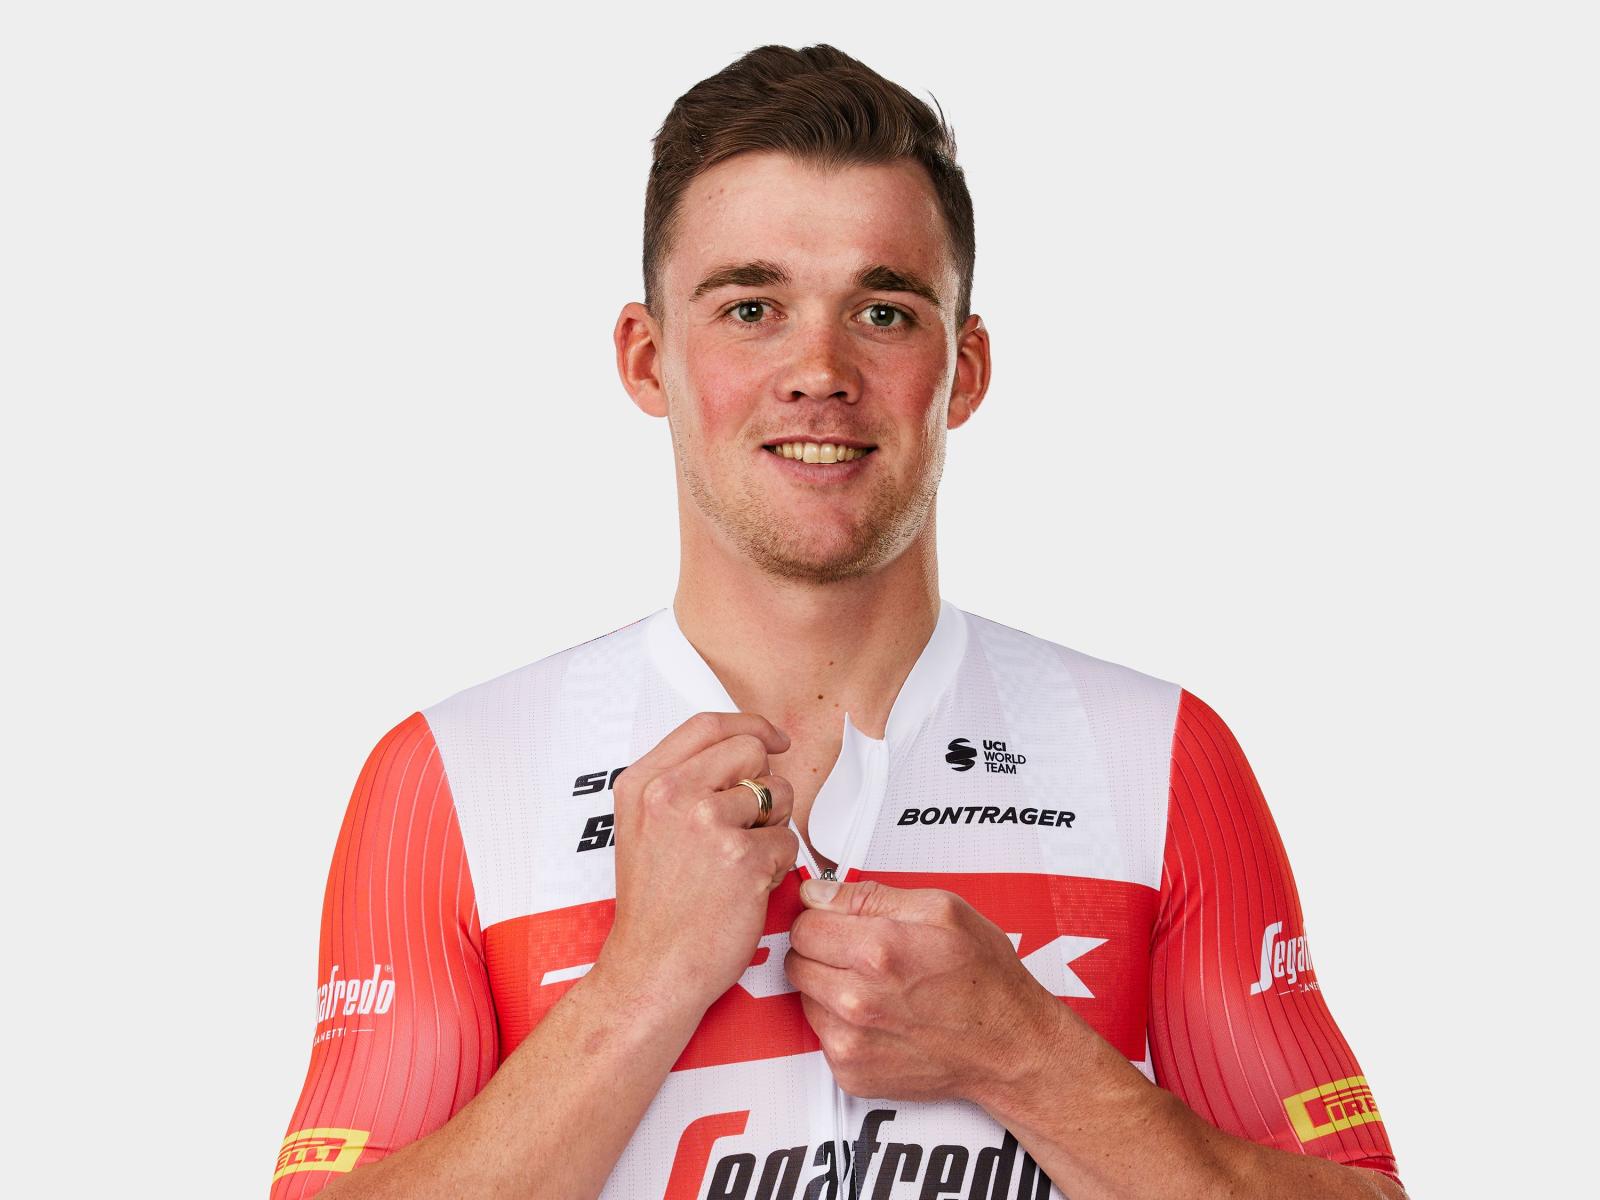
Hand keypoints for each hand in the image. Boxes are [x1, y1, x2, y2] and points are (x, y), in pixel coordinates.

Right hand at [595, 711, 799, 1013]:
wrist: (652, 968)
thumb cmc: (653, 908)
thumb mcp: (641, 827)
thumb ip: (680, 783)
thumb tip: (741, 750)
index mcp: (643, 783)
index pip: (708, 725)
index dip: (749, 725)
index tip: (771, 738)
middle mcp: (671, 795)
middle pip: (750, 752)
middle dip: (764, 783)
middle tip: (750, 823)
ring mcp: (707, 824)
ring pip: (777, 794)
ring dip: (772, 826)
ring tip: (740, 860)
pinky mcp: (742, 857)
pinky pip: (787, 839)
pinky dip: (777, 865)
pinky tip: (747, 887)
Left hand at [784, 878, 1058, 1103]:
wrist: (1008, 1047)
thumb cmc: (983, 977)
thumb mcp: (942, 909)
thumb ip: (870, 895)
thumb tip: (818, 891)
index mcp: (876, 951)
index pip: (803, 924)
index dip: (822, 918)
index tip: (840, 923)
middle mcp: (857, 1000)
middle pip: (797, 960)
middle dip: (823, 950)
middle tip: (862, 953)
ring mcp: (851, 1042)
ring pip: (805, 996)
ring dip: (829, 986)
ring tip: (876, 986)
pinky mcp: (851, 1074)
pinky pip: (821, 1034)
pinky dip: (841, 1023)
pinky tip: (879, 1017)